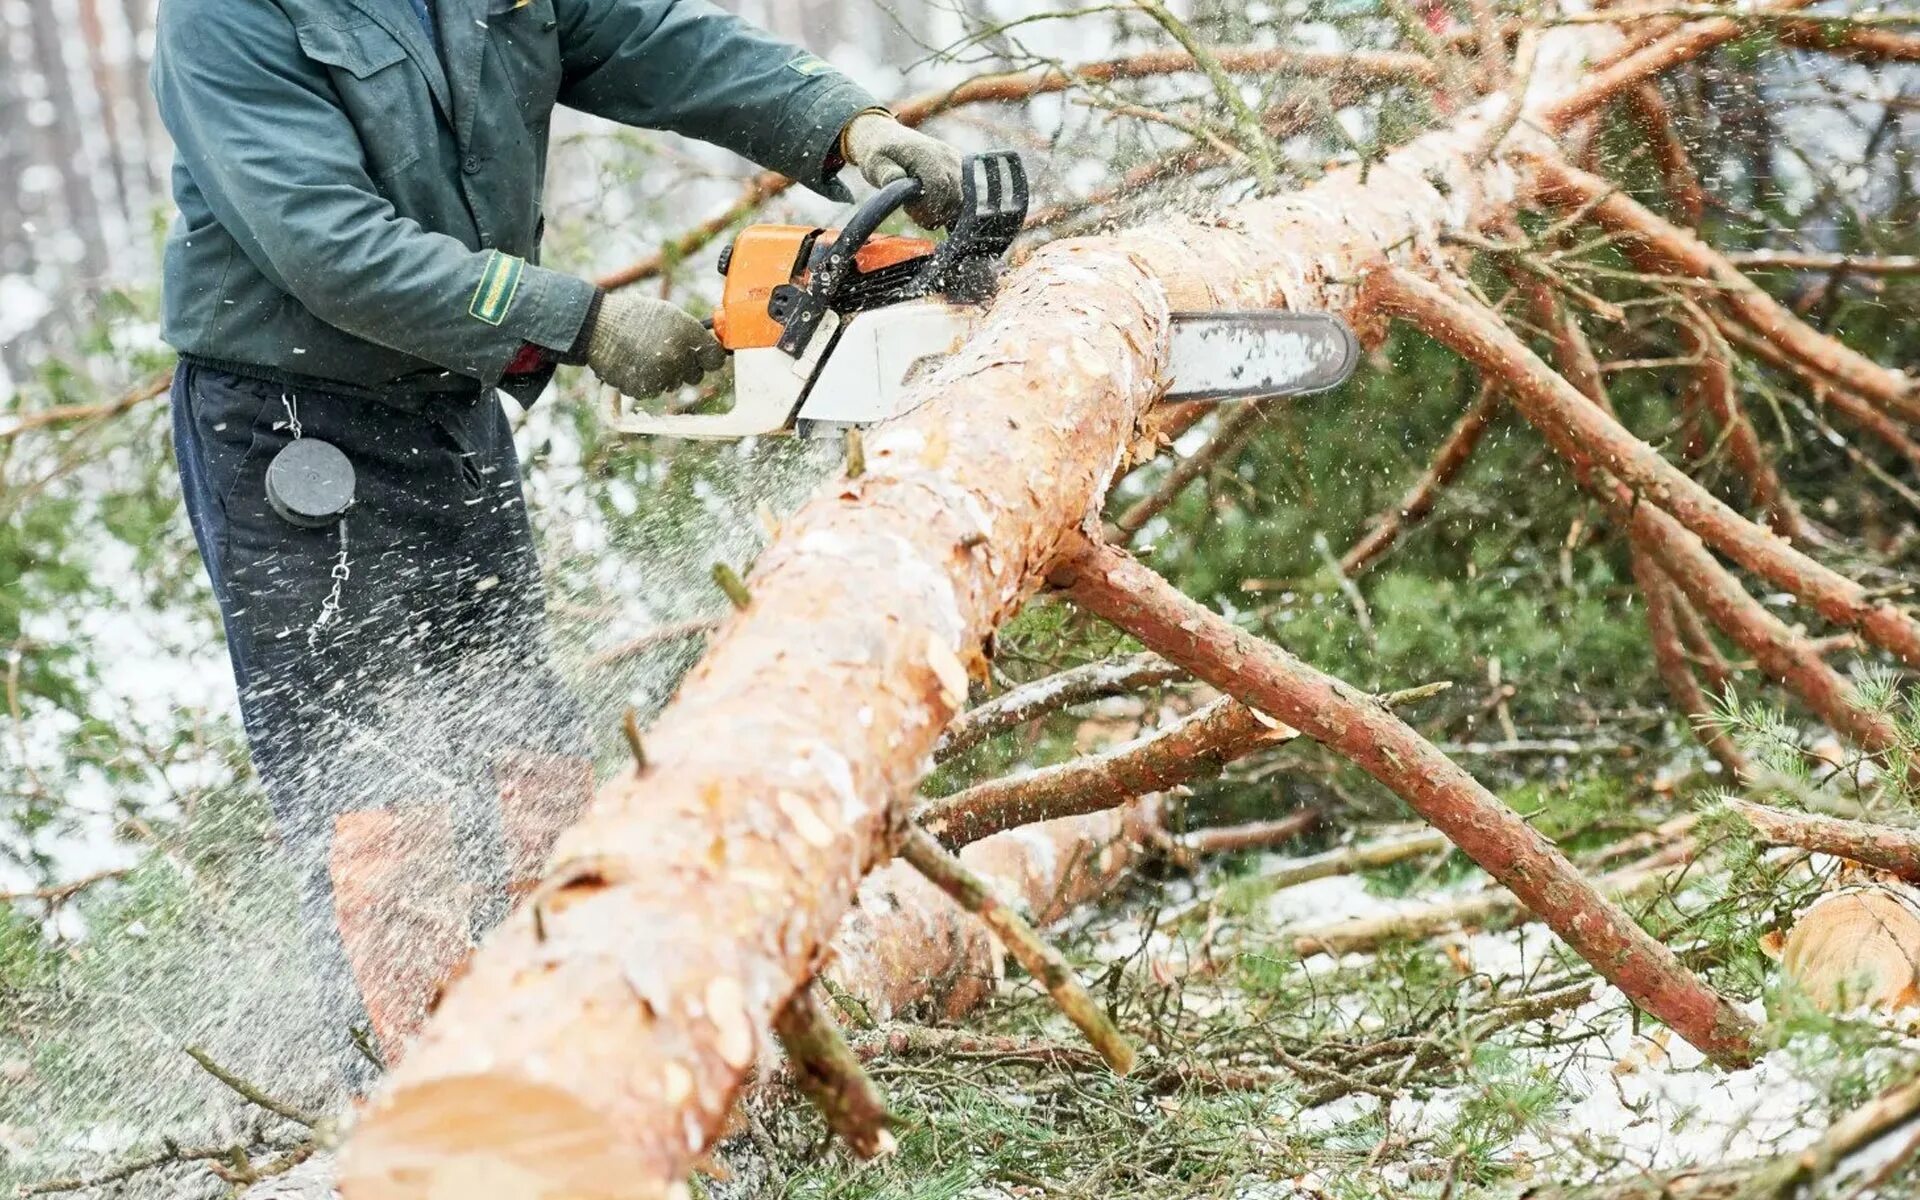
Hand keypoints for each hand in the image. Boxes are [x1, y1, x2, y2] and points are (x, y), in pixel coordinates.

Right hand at [584, 292, 726, 400]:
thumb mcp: (668, 314)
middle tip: (666, 352)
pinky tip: (633, 364)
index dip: (709, 358)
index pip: (715, 358)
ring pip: (673, 384)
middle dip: (685, 367)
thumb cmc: (633, 316)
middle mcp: (678, 356)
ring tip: (643, 354)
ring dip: (664, 375)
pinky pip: (654, 391)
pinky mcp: (644, 389)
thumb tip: (708, 349)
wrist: (597, 325)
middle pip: (696, 375)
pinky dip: (645, 382)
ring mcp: (661, 375)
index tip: (704, 358)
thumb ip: (691, 333)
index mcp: (688, 333)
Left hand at [841, 111, 964, 228]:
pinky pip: (959, 194)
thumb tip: (897, 179)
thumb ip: (886, 173)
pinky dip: (946, 205)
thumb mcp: (875, 164)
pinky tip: (928, 203)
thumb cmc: (879, 154)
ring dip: (940, 211)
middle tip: (912, 212)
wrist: (886, 138)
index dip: (928, 207)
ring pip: (958, 199)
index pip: (939, 186)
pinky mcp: (958, 165)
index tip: (909, 212)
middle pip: (952, 196)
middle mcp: (945, 155)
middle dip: (934, 213)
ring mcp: (954, 159)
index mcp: (925, 153)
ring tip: (918, 207)